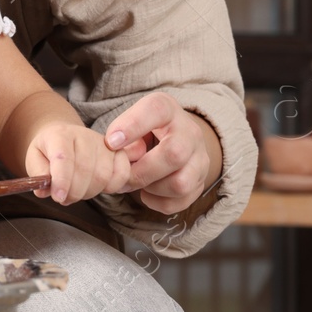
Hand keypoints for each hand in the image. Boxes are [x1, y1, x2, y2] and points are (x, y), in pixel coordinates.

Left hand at [25, 122, 131, 204]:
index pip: (63, 158)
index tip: (58, 197)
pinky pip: (122, 174)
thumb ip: (38, 174)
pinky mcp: (118, 152)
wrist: (64, 137)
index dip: (62, 181)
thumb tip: (43, 190)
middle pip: (85, 170)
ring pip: (103, 176)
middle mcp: (84, 135)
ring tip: (77, 192)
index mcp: (59, 135)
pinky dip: (112, 187)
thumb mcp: (34, 159)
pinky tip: (98, 187)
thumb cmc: (49, 151)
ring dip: (89, 192)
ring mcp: (104, 143)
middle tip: (64, 198)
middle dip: (74, 192)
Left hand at [105, 92, 222, 214]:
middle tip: (123, 176)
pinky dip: (159, 202)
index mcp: (168, 110)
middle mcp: (190, 133)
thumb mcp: (132, 116)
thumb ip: (121, 129)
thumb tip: (113, 148)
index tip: (111, 142)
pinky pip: (182, 200)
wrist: (176, 135)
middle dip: (142, 171)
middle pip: (174, 155)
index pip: (156, 110)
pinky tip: (147, 192)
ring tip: (136, 183)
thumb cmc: (147, 126)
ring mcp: (200, 159)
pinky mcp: (201, 181)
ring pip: (181, 184)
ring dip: (152, 188)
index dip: (132, 127)